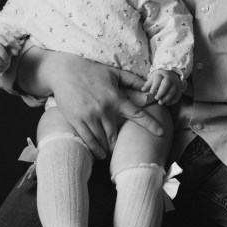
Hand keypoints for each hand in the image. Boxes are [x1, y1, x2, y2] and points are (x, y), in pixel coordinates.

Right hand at [0, 32, 28, 72]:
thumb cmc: (2, 51)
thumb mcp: (8, 48)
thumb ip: (13, 49)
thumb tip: (16, 52)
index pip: (0, 37)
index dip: (4, 40)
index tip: (7, 44)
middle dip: (5, 56)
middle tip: (8, 61)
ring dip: (2, 63)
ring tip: (5, 64)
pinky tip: (1, 68)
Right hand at [18, 49, 163, 158]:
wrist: (65, 72)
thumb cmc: (92, 72)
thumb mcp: (114, 73)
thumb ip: (132, 80)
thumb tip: (147, 85)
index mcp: (116, 98)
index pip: (137, 114)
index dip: (150, 124)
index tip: (161, 132)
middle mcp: (105, 109)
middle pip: (116, 134)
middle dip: (118, 145)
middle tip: (122, 151)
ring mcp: (90, 116)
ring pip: (102, 139)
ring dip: (106, 149)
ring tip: (109, 155)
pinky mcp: (77, 120)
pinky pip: (88, 139)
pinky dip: (94, 149)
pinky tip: (98, 154)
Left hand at [143, 69, 182, 105]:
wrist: (171, 73)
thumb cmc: (159, 78)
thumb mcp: (153, 78)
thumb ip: (148, 84)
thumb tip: (142, 89)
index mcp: (161, 75)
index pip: (158, 79)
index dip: (155, 86)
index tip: (151, 92)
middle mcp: (169, 78)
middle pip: (167, 83)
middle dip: (162, 91)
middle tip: (156, 98)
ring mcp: (175, 83)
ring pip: (173, 90)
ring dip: (167, 97)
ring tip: (160, 102)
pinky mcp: (179, 88)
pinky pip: (178, 94)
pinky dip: (173, 100)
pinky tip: (168, 104)